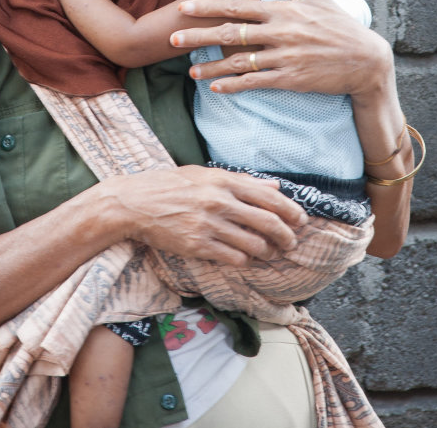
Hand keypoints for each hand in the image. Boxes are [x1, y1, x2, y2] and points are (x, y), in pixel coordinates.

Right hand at [104, 164, 307, 267]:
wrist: (135, 203)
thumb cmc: (170, 185)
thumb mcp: (205, 175)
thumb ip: (241, 180)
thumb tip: (274, 184)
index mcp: (223, 181)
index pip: (270, 196)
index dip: (291, 211)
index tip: (301, 220)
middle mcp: (219, 202)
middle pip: (268, 223)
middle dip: (286, 236)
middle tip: (290, 243)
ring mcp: (209, 225)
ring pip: (254, 245)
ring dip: (267, 252)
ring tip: (268, 253)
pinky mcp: (198, 246)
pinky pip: (234, 259)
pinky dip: (244, 261)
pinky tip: (243, 258)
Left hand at [171, 0, 392, 97]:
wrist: (365, 59)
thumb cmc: (339, 24)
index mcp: (282, 11)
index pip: (237, 7)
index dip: (208, 8)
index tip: (184, 9)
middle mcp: (279, 33)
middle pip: (230, 34)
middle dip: (198, 36)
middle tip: (172, 39)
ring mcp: (284, 57)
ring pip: (239, 63)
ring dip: (212, 68)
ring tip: (190, 71)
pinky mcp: (291, 79)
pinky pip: (257, 83)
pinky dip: (235, 86)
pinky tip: (216, 89)